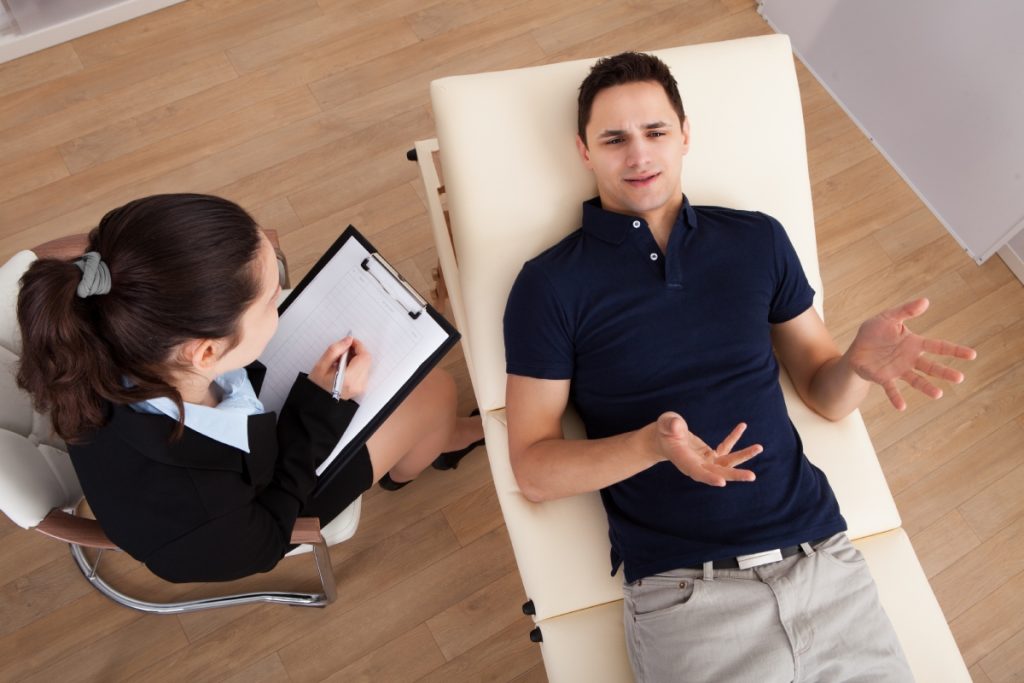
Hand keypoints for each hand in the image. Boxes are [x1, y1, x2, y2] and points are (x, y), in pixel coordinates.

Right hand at [308, 337, 371, 398]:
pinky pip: (363, 370)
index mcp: (348, 378)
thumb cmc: (317, 386)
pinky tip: (345, 366)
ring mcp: (360, 387)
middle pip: (366, 359)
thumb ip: (335, 350)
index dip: (358, 345)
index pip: (363, 356)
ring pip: (366, 364)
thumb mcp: (321, 365)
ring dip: (357, 357)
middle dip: (357, 351)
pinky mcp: (361, 387)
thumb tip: (348, 340)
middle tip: (345, 349)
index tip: (350, 341)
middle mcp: (358, 384)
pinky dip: (357, 364)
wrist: (319, 401)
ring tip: (342, 359)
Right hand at [654, 413, 762, 486]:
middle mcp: (697, 464)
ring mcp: (706, 461)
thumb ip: (670, 425)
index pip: (697, 472)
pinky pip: (725, 447)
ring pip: (726, 462)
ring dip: (743, 456)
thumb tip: (677, 425)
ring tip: (759, 447)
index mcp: (684, 460)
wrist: (665, 437)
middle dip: (735, 475)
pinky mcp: (711, 455)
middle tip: (752, 476)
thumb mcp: (665, 424)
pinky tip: (742, 426)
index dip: (709, 477)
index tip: (722, 482)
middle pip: (717, 473)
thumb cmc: (664, 430)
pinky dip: (734, 438)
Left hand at [848, 298, 975, 410]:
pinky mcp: (884, 378)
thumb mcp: (888, 317)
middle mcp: (910, 359)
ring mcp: (898, 370)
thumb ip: (906, 310)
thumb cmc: (874, 332)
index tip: (972, 355)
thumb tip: (925, 301)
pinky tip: (902, 407)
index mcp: (914, 343)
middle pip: (931, 367)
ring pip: (916, 380)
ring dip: (926, 387)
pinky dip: (896, 397)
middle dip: (945, 372)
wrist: (856, 349)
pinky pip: (891, 389)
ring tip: (938, 394)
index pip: (939, 346)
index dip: (955, 350)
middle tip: (959, 378)